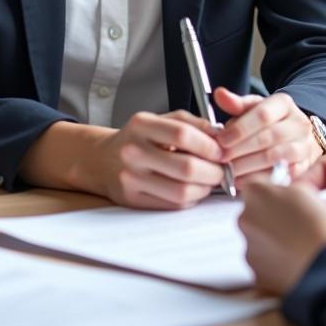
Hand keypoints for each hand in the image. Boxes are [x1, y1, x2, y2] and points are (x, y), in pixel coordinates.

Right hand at [95, 110, 228, 207]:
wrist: (103, 159)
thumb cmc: (139, 138)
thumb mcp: (161, 120)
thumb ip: (191, 123)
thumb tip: (220, 134)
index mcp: (141, 125)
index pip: (183, 135)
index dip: (209, 145)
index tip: (221, 150)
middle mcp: (133, 151)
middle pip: (186, 167)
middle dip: (212, 171)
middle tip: (222, 170)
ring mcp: (131, 178)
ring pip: (181, 191)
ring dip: (204, 188)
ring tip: (209, 180)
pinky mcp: (133, 200)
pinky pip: (172, 205)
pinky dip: (190, 199)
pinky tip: (193, 189)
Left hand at [212, 87, 321, 182]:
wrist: (296, 136)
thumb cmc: (271, 122)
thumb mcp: (254, 108)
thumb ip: (236, 104)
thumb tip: (219, 94)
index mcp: (284, 104)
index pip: (263, 115)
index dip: (240, 129)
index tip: (222, 140)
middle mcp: (299, 124)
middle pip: (269, 137)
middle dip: (241, 149)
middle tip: (222, 158)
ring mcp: (304, 146)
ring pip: (276, 157)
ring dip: (249, 166)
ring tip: (230, 170)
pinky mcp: (304, 167)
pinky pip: (282, 176)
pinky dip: (261, 179)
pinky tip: (245, 180)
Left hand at [238, 180, 325, 292]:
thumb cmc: (321, 228)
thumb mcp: (309, 193)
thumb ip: (290, 190)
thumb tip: (290, 195)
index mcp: (256, 192)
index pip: (258, 184)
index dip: (274, 191)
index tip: (286, 198)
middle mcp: (246, 219)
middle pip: (255, 213)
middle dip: (271, 217)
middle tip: (296, 223)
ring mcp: (249, 248)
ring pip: (259, 240)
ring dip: (273, 241)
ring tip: (298, 245)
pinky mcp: (256, 274)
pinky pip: (264, 263)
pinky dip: (275, 262)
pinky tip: (295, 261)